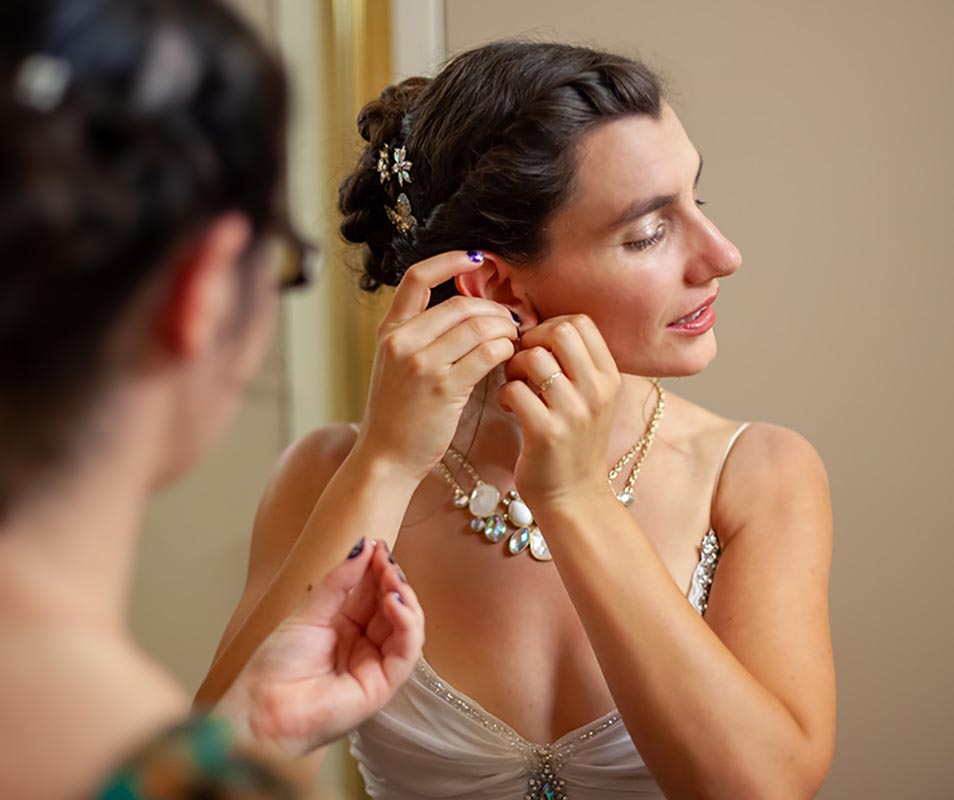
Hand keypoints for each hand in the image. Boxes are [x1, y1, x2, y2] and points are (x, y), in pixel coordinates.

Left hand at [216, 539, 423, 753]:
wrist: (263, 708)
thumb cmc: (278, 665)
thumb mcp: (310, 611)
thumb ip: (340, 581)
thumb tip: (364, 547)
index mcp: (345, 626)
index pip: (373, 591)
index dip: (378, 568)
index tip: (378, 545)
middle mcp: (364, 644)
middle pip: (392, 606)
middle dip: (392, 579)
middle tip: (386, 558)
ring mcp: (375, 665)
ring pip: (407, 627)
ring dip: (403, 597)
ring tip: (391, 577)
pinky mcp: (384, 685)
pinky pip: (406, 651)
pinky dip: (407, 624)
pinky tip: (394, 602)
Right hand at [355, 251, 518, 480]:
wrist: (386, 457)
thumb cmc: (398, 414)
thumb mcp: (396, 366)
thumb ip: (422, 337)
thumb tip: (467, 312)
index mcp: (389, 331)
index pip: (417, 278)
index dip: (449, 260)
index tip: (476, 259)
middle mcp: (402, 342)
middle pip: (460, 304)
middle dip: (494, 308)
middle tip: (512, 319)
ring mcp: (422, 364)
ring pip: (478, 326)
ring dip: (505, 328)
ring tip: (514, 338)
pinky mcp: (444, 388)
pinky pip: (487, 354)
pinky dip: (505, 349)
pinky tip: (509, 357)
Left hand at [498, 314, 621, 508]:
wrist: (574, 496)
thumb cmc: (575, 442)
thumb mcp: (591, 399)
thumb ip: (575, 364)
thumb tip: (541, 328)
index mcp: (609, 377)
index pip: (580, 322)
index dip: (550, 325)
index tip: (538, 347)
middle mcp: (597, 391)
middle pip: (560, 332)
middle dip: (531, 340)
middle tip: (522, 363)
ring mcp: (574, 412)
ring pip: (533, 358)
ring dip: (513, 368)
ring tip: (515, 386)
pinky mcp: (547, 432)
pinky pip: (515, 390)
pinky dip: (504, 394)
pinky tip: (509, 407)